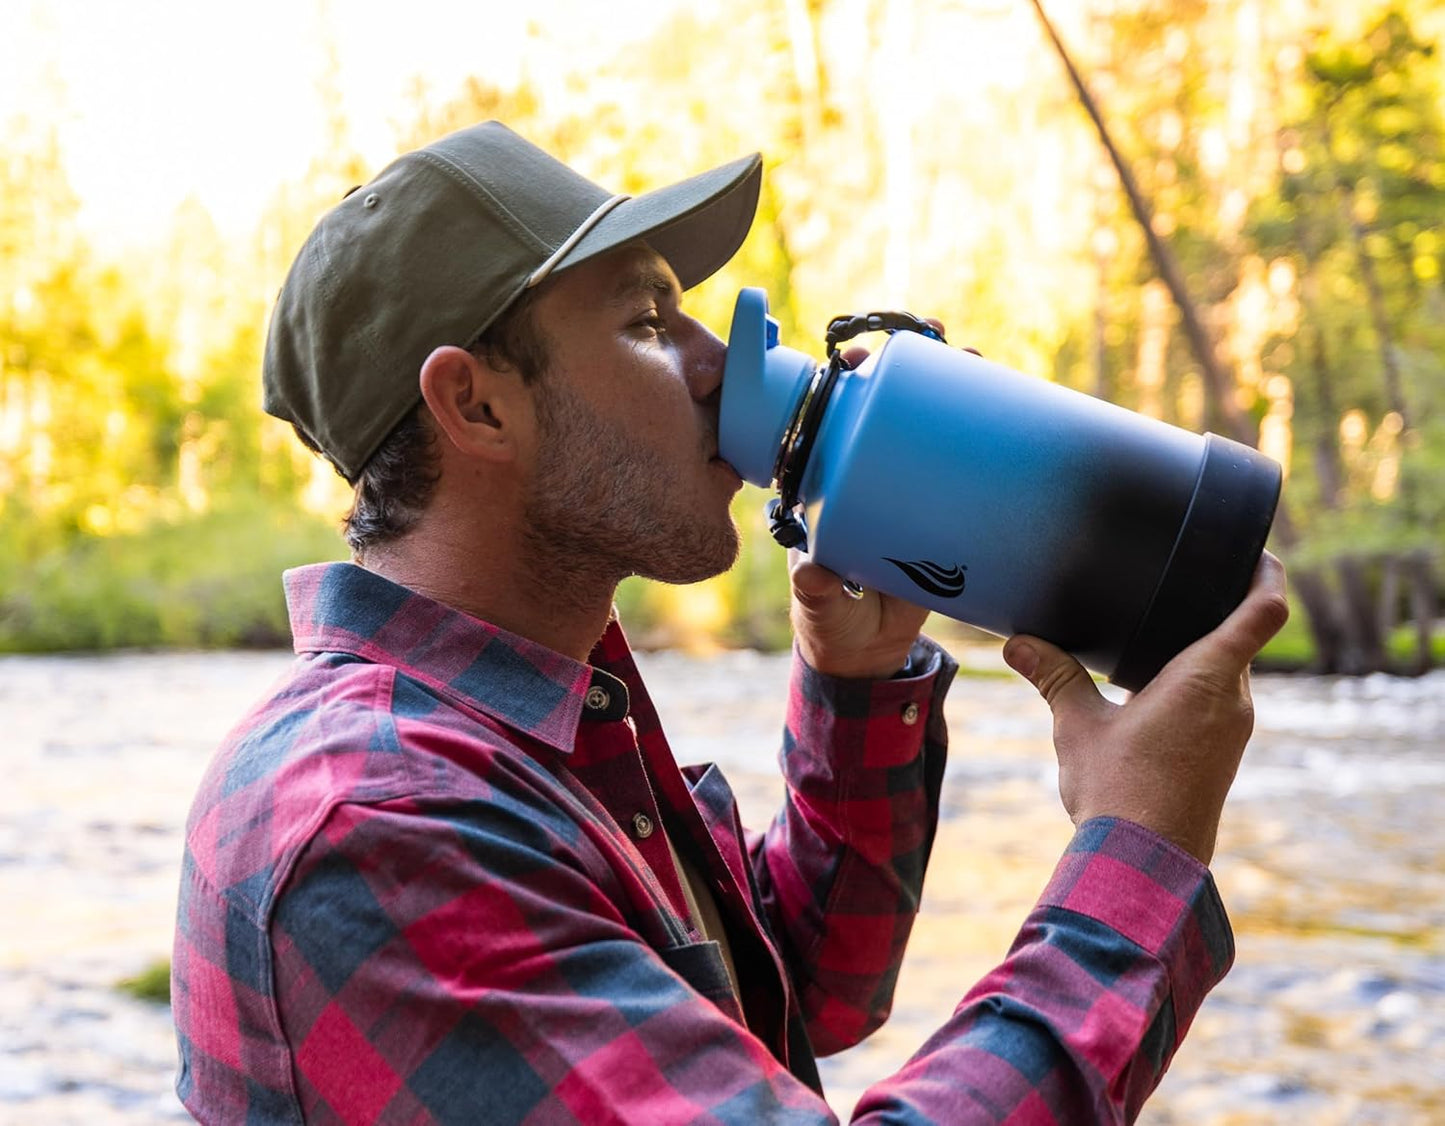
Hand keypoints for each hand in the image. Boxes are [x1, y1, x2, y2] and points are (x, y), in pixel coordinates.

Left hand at [788, 320, 964, 679]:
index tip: (857, 357)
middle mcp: (864, 483)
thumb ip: (816, 591)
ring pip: (928, 438)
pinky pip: (959, 477)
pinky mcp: (939, 522)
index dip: (842, 386)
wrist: (866, 656)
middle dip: (914, 375)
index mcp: (825, 491)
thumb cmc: (829, 624)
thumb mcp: (818, 604)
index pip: (830, 424)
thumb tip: (818, 573)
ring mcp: (904, 499)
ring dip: (955, 400)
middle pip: (887, 416)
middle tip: (943, 340)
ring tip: (981, 362)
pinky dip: (982, 451)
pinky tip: (1009, 425)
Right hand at [1001, 551, 1288, 864]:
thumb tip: (1017, 641)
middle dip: (1218, 607)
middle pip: (1243, 635)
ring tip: (1163, 626)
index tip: (1254, 548)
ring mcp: (1233, 731)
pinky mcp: (1223, 754)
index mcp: (1208, 677)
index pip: (1263, 610)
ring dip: (1206, 648)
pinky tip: (1157, 684)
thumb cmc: (1118, 791)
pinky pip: (1221, 699)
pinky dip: (1200, 680)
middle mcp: (1234, 700)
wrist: (1144, 865)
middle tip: (1183, 578)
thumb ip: (1054, 675)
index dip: (1267, 571)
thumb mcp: (1078, 725)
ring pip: (1231, 670)